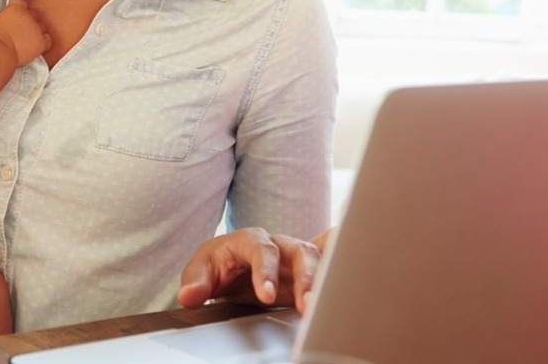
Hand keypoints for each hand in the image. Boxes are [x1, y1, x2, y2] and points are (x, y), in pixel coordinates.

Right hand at [0, 0, 51, 64]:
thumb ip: (7, 15)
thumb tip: (11, 18)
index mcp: (17, 7)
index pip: (23, 4)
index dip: (21, 12)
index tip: (17, 19)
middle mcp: (29, 15)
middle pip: (34, 15)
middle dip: (29, 22)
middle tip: (21, 32)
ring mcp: (37, 28)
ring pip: (42, 26)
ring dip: (37, 32)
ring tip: (27, 40)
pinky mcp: (41, 41)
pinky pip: (48, 39)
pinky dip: (44, 42)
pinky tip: (36, 46)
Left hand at [177, 227, 331, 313]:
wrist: (230, 266)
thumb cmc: (218, 264)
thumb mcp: (200, 271)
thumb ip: (195, 283)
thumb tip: (188, 296)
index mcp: (250, 240)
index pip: (262, 251)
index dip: (265, 272)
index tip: (266, 296)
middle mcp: (278, 244)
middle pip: (299, 251)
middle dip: (305, 277)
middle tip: (306, 304)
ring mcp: (296, 256)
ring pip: (319, 259)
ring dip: (324, 281)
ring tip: (323, 307)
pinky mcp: (308, 270)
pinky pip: (332, 258)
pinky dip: (345, 260)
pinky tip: (359, 269)